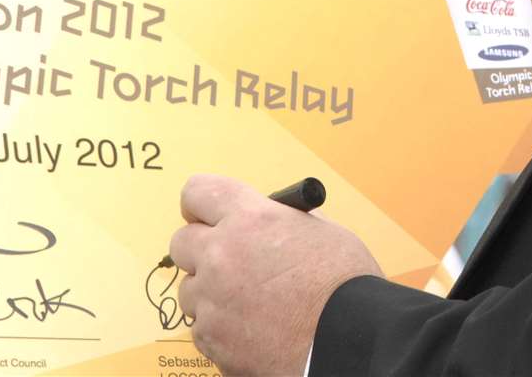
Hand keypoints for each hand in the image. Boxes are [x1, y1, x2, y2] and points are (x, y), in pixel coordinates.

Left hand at [169, 175, 382, 374]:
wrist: (350, 339)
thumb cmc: (345, 283)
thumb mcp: (319, 231)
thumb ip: (281, 222)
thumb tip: (264, 223)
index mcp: (250, 219)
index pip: (198, 193)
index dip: (202, 205)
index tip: (209, 216)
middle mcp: (221, 255)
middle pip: (181, 242)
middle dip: (202, 249)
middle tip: (229, 261)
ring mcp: (212, 300)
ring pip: (190, 289)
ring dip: (211, 293)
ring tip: (250, 303)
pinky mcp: (212, 339)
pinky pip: (202, 327)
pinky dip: (222, 328)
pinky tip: (254, 329)